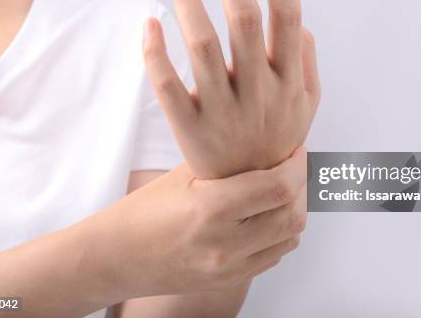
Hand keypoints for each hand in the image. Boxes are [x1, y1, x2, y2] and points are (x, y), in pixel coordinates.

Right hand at [89, 147, 306, 298]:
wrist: (118, 257)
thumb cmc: (145, 211)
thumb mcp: (184, 173)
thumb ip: (227, 159)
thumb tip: (265, 139)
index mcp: (210, 209)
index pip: (278, 187)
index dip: (298, 166)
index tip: (297, 151)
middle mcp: (224, 244)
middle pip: (292, 215)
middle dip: (302, 187)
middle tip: (295, 167)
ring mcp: (228, 268)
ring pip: (289, 238)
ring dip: (295, 210)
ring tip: (284, 189)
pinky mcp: (230, 280)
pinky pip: (274, 255)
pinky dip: (281, 232)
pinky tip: (268, 214)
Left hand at [143, 0, 319, 178]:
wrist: (248, 193)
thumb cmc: (277, 138)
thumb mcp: (307, 105)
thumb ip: (308, 62)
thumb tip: (301, 23)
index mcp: (289, 82)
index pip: (287, 17)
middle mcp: (259, 94)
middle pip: (244, 21)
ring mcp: (223, 112)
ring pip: (203, 48)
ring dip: (191, 3)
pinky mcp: (191, 129)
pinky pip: (168, 87)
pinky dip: (156, 53)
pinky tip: (150, 22)